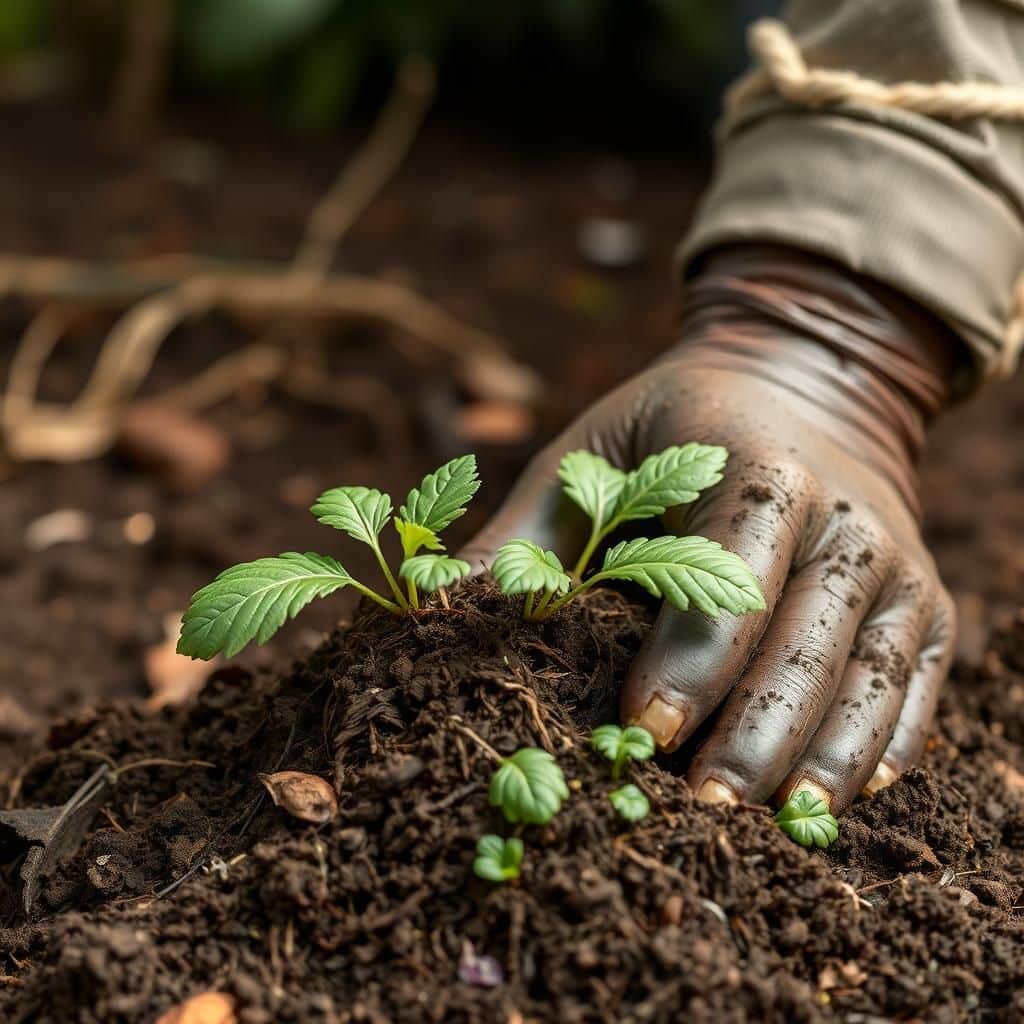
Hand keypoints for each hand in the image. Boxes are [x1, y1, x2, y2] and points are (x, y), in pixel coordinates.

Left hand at [462, 245, 963, 812]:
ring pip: (866, 680)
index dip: (688, 664)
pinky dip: (884, 746)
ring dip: (820, 763)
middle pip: (805, 646)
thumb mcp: (596, 454)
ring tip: (772, 834)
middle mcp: (846, 516)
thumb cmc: (680, 429)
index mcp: (758, 469)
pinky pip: (912, 687)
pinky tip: (841, 798)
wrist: (810, 384)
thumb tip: (428, 615)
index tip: (638, 737)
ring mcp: (898, 564)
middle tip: (698, 817)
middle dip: (752, 738)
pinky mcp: (929, 602)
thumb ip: (524, 535)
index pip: (728, 579)